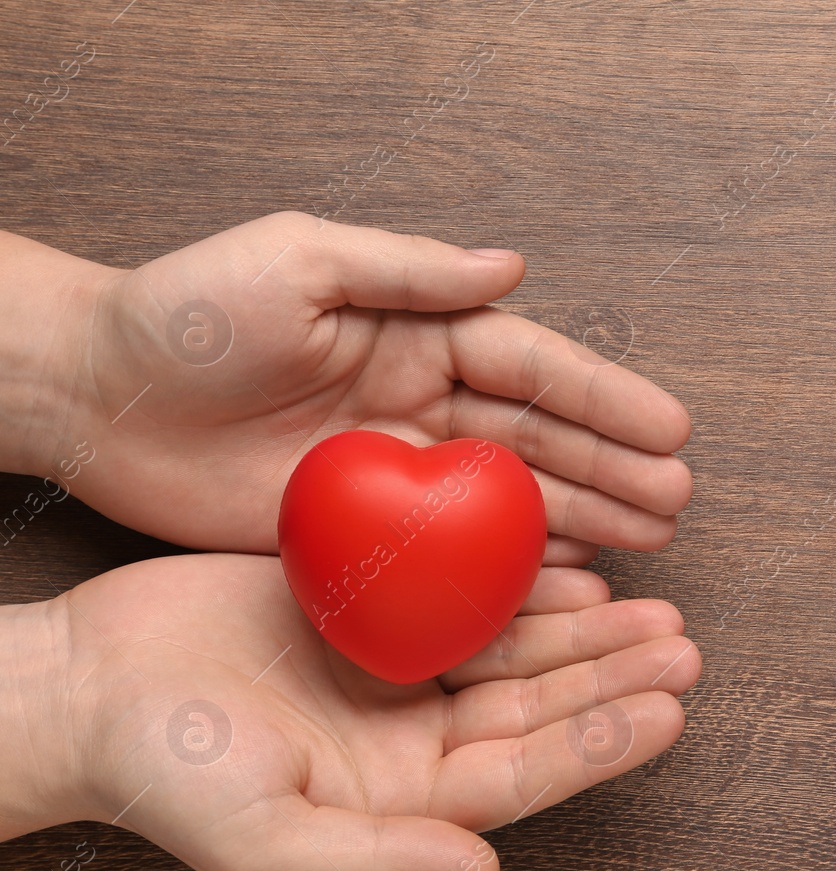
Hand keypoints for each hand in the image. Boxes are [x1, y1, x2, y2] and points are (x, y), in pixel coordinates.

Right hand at [0, 553, 699, 870]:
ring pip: (516, 645)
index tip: (668, 711)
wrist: (85, 684)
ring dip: (585, 628)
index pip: (525, 773)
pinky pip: (464, 589)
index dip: (598, 744)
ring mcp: (399, 667)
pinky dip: (520, 578)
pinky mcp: (375, 607)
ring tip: (654, 606)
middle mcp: (416, 734)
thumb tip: (481, 868)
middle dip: (612, 677)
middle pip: (537, 705)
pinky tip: (573, 563)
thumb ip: (374, 858)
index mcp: (404, 796)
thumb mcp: (260, 835)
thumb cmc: (159, 774)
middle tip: (684, 646)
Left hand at [5, 213, 691, 560]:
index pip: (532, 368)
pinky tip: (570, 582)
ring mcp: (401, 474)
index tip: (671, 430)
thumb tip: (511, 267)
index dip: (605, 399)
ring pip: (514, 501)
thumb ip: (408, 271)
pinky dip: (515, 571)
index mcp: (418, 335)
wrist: (99, 398)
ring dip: (585, 519)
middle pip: (541, 440)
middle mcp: (423, 405)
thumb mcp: (298, 262)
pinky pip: (457, 556)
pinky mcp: (366, 533)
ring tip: (650, 544)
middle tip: (677, 503)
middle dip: (615, 468)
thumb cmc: (189, 315)